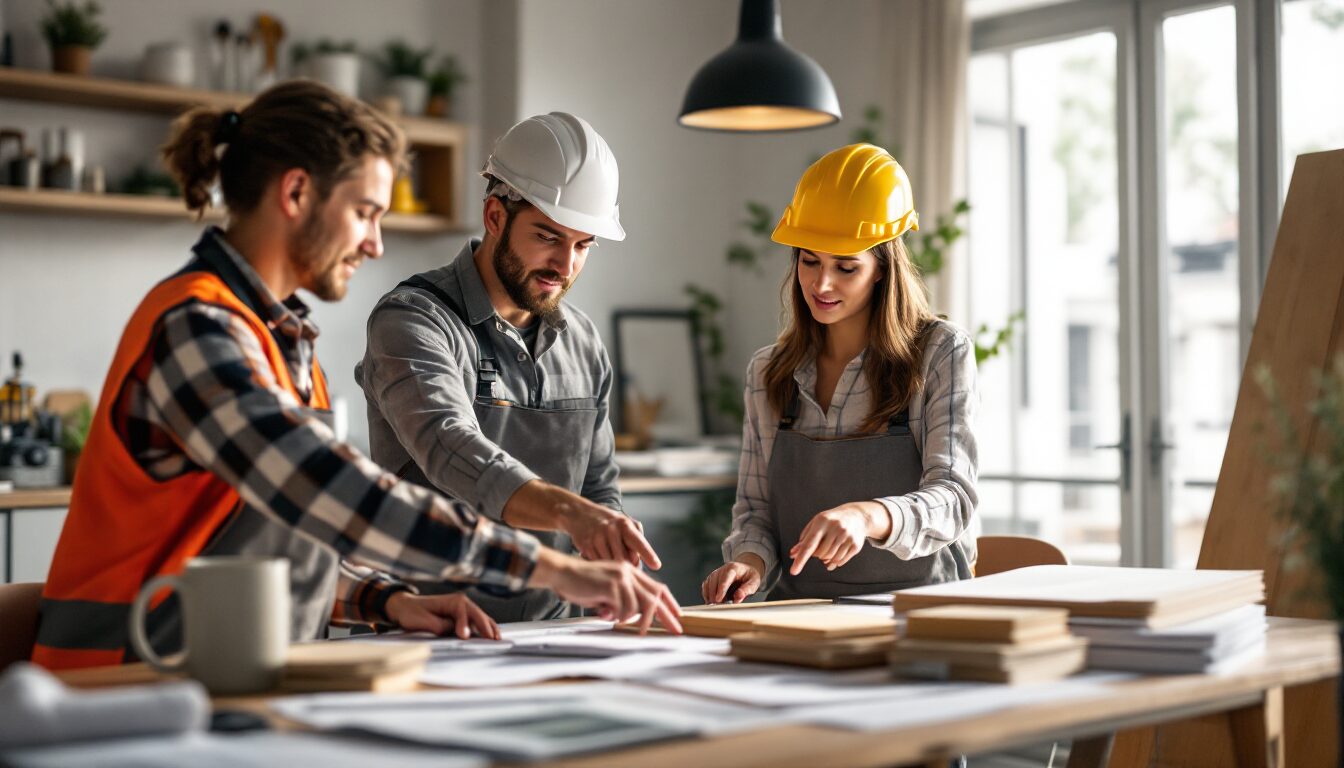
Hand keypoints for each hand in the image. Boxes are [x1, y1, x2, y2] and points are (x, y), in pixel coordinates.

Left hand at [384, 591, 500, 639]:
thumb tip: (455, 632)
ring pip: (481, 617)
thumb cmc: (412, 612)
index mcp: (452, 601)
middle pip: (478, 614)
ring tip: (497, 639)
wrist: (405, 606)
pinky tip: (492, 635)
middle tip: (493, 640)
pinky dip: (485, 627)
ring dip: (489, 627)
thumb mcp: (423, 621)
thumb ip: (440, 626)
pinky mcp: (461, 616)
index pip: (463, 613)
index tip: (464, 637)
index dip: (464, 625)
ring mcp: (462, 609)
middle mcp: (460, 602)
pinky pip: (477, 621)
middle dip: (485, 626)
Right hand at [529, 549, 682, 634]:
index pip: (657, 586)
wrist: (563, 572)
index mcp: (630, 572)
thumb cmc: (581, 583)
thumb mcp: (607, 590)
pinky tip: (604, 613)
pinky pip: (623, 609)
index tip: (677, 615)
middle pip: (656, 596)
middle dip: (667, 616)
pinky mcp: (612, 585)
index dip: (669, 602)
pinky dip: (617, 616)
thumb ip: (622, 599)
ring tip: (615, 620)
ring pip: (640, 606)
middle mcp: (629, 572)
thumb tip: (634, 618)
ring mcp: (621, 578)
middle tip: (676, 630)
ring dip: (631, 620)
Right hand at [563, 499, 661, 570]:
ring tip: (612, 561)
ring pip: (612, 564)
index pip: (638, 542)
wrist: (580, 514)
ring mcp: (598, 538)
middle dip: (629, 567)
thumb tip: (638, 561)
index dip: (648, 554)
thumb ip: (635, 540)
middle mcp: (612, 530)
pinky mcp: (587, 546)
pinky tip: (601, 559)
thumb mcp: (624, 524)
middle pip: (625, 559)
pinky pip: (599, 564)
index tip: (656, 565)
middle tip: (628, 566)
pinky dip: (602, 566)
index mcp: (625, 525)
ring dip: (614, 568)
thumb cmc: (608, 523)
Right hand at [701, 557, 763, 603]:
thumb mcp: (754, 582)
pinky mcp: (712, 578)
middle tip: (718, 607)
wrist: (745, 570)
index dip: (721, 589)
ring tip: (715, 606)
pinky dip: (707, 594)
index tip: (718, 599)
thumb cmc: (749, 576)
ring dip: (710, 595)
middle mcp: (722, 569)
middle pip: (714, 581)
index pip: (725, 578)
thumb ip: (747, 589)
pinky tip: (711, 602)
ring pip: (708, 584)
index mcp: (733, 568)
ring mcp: (716, 573)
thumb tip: (738, 597)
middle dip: (714, 595)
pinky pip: (706, 586)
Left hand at [788, 502, 890, 575]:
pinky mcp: (855, 545)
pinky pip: (841, 561)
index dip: (801, 559)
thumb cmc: (832, 520)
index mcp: (822, 521)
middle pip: (820, 554)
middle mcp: (835, 528)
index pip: (809, 544)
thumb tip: (794, 554)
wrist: (857, 516)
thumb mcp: (817, 523)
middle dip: (817, 554)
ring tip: (830, 548)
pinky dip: (835, 561)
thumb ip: (805, 538)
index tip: (794, 570)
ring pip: (831, 559)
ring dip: (827, 558)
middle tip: (821, 547)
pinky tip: (837, 553)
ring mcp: (846, 536)